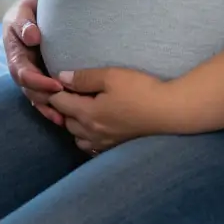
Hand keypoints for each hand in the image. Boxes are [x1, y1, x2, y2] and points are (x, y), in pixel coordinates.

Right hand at [3, 0, 64, 125]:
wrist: (41, 6)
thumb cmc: (32, 6)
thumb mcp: (24, 9)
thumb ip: (24, 22)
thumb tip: (32, 37)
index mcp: (14, 50)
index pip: (22, 72)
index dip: (37, 82)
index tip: (56, 86)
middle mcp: (21, 65)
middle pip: (28, 89)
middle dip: (44, 99)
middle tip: (65, 104)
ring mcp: (31, 72)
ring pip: (36, 96)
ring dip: (48, 108)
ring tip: (65, 119)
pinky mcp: (42, 77)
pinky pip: (44, 96)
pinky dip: (52, 109)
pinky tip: (63, 119)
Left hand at [48, 67, 186, 154]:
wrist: (168, 111)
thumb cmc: (140, 90)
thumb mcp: (111, 76)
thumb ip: (83, 78)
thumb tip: (60, 78)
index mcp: (87, 113)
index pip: (58, 103)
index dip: (56, 90)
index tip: (60, 80)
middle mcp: (91, 132)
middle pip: (65, 121)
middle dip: (64, 107)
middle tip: (72, 91)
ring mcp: (103, 142)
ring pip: (77, 137)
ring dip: (75, 123)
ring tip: (84, 108)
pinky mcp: (114, 146)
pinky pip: (91, 146)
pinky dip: (87, 136)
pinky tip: (96, 124)